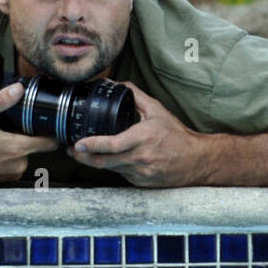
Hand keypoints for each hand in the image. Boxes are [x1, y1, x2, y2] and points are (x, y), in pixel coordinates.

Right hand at [0, 82, 58, 185]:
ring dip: (17, 146)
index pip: (51, 142)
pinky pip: (14, 164)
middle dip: (28, 135)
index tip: (47, 122)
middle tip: (12, 127)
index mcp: (16, 149)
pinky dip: (8, 156)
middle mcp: (18, 164)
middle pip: (37, 146)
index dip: (52, 131)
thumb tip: (17, 89)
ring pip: (25, 155)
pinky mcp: (4, 180)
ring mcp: (11, 174)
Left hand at [66, 81, 215, 186]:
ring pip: (110, 169)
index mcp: (143, 138)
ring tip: (84, 154)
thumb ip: (136, 96)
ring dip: (95, 162)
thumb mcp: (158, 110)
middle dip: (82, 157)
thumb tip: (117, 84)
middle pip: (103, 162)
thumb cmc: (177, 135)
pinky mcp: (140, 183)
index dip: (91, 145)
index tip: (77, 143)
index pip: (112, 145)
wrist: (196, 160)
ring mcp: (140, 173)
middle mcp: (140, 158)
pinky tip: (111, 160)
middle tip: (71, 150)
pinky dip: (113, 167)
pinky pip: (121, 174)